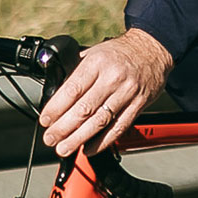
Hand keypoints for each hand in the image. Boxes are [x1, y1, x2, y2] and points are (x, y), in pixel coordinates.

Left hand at [38, 29, 173, 158]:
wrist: (152, 49)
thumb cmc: (119, 53)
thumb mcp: (93, 53)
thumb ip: (76, 72)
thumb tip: (55, 96)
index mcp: (97, 63)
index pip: (72, 89)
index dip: (56, 108)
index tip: (45, 120)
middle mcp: (112, 78)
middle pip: (84, 108)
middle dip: (63, 128)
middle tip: (50, 139)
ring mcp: (127, 92)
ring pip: (100, 120)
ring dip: (79, 138)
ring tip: (64, 148)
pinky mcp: (139, 104)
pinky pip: (119, 127)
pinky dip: (103, 141)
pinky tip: (89, 148)